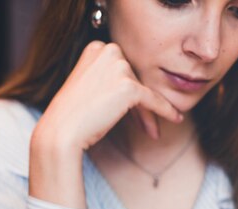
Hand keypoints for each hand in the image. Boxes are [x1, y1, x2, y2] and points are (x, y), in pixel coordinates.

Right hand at [32, 40, 182, 152]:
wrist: (61, 132)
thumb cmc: (71, 117)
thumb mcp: (88, 88)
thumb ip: (108, 81)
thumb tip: (136, 89)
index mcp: (96, 48)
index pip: (122, 68)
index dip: (129, 92)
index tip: (132, 112)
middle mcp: (108, 51)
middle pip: (134, 78)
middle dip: (140, 103)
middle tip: (145, 125)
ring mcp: (119, 67)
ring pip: (143, 91)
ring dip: (148, 113)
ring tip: (151, 131)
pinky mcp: (128, 86)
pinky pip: (153, 99)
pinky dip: (166, 110)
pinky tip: (175, 119)